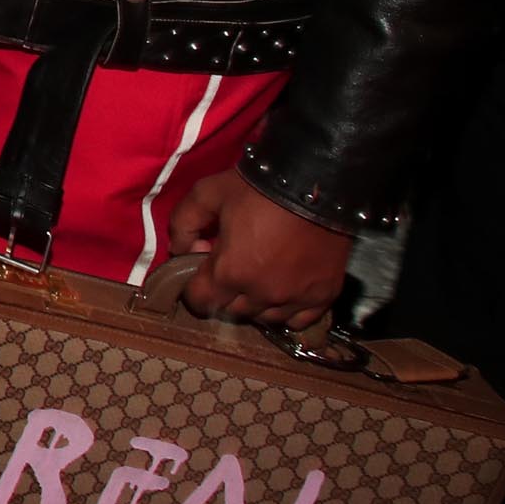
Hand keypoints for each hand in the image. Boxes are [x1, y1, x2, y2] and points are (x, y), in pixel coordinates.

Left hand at [170, 168, 354, 326]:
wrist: (315, 182)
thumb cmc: (258, 188)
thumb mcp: (207, 194)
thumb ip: (183, 225)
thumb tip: (180, 252)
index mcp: (231, 272)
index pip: (200, 301)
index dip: (194, 287)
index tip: (200, 270)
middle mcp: (263, 293)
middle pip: (232, 311)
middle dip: (223, 293)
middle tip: (230, 267)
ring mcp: (296, 298)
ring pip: (264, 318)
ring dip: (254, 303)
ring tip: (256, 276)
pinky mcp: (324, 296)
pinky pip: (299, 320)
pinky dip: (287, 310)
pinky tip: (283, 289)